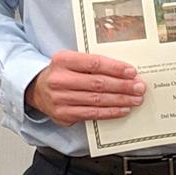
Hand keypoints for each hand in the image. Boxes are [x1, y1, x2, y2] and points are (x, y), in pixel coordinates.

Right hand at [23, 50, 144, 125]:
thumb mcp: (71, 61)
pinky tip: (123, 109)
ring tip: (135, 99)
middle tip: (139, 87)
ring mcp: (60, 99)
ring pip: (97, 100)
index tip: (132, 72)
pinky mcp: (63, 115)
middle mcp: (59, 79)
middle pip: (98, 83)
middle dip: (123, 86)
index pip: (94, 63)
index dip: (115, 68)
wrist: (37, 90)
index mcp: (62, 60)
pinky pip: (92, 114)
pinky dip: (110, 112)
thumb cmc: (61, 73)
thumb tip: (124, 71)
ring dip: (120, 100)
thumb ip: (92, 63)